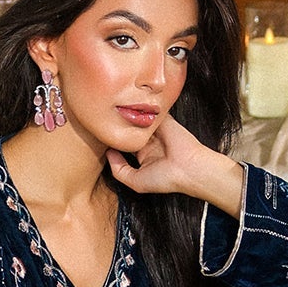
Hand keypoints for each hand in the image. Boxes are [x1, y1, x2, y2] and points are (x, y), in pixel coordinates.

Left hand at [105, 113, 243, 215]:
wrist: (189, 168)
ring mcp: (156, 130)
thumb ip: (119, 170)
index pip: (124, 144)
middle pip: (129, 130)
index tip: (98, 136)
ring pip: (137, 119)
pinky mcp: (164, 120)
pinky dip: (140, 108)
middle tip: (100, 119)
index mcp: (143, 156)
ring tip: (108, 109)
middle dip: (117, 126)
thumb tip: (108, 153)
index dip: (113, 140)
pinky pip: (149, 110)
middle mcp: (149, 141)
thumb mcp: (135, 182)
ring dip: (126, 114)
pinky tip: (125, 104)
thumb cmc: (164, 178)